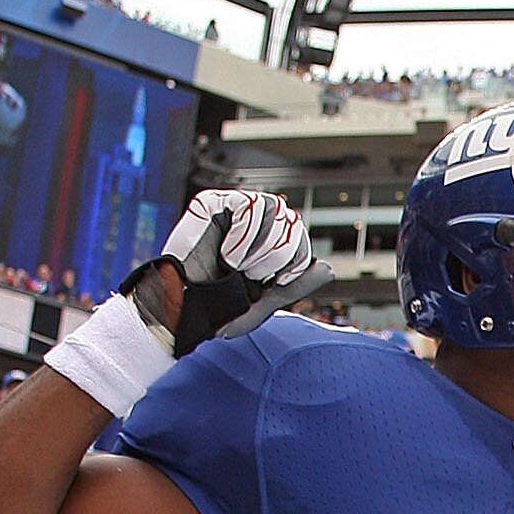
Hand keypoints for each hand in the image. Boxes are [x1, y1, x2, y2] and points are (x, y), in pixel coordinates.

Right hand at [136, 191, 316, 355]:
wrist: (185, 310)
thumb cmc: (218, 308)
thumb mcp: (266, 301)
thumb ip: (297, 284)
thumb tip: (328, 268)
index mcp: (268, 247)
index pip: (301, 239)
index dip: (296, 262)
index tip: (273, 283)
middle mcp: (254, 226)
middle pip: (293, 222)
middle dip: (278, 256)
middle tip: (251, 276)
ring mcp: (234, 212)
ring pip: (276, 208)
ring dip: (261, 246)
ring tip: (238, 265)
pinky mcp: (212, 203)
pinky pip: (248, 204)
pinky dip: (244, 235)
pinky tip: (227, 252)